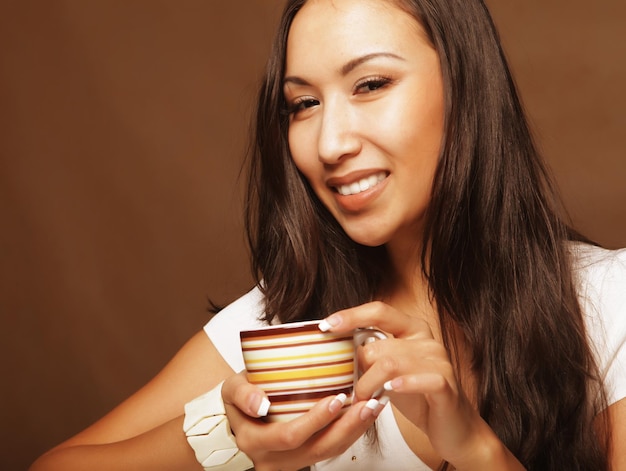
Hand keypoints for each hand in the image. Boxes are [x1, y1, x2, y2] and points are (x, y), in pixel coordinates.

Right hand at [221, 372, 385, 470]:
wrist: (233, 422)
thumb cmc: (236, 401)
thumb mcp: (230, 389)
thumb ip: (242, 393)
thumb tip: (260, 403)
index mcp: (254, 440)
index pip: (290, 435)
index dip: (316, 420)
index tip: (337, 398)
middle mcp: (273, 459)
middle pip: (317, 448)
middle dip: (346, 426)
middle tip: (367, 402)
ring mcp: (290, 463)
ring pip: (328, 452)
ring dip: (355, 430)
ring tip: (374, 406)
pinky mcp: (303, 459)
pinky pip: (330, 450)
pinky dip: (350, 432)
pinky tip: (364, 414)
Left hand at [321, 301, 510, 467]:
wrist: (453, 427)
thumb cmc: (417, 397)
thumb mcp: (389, 371)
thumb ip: (371, 354)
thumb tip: (336, 345)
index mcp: (412, 329)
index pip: (379, 311)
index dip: (351, 315)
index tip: (325, 326)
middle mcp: (427, 340)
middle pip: (379, 344)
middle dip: (358, 368)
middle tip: (352, 389)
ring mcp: (439, 361)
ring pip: (392, 363)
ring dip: (369, 384)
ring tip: (364, 399)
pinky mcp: (447, 385)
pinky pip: (423, 379)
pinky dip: (403, 384)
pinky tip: (390, 391)